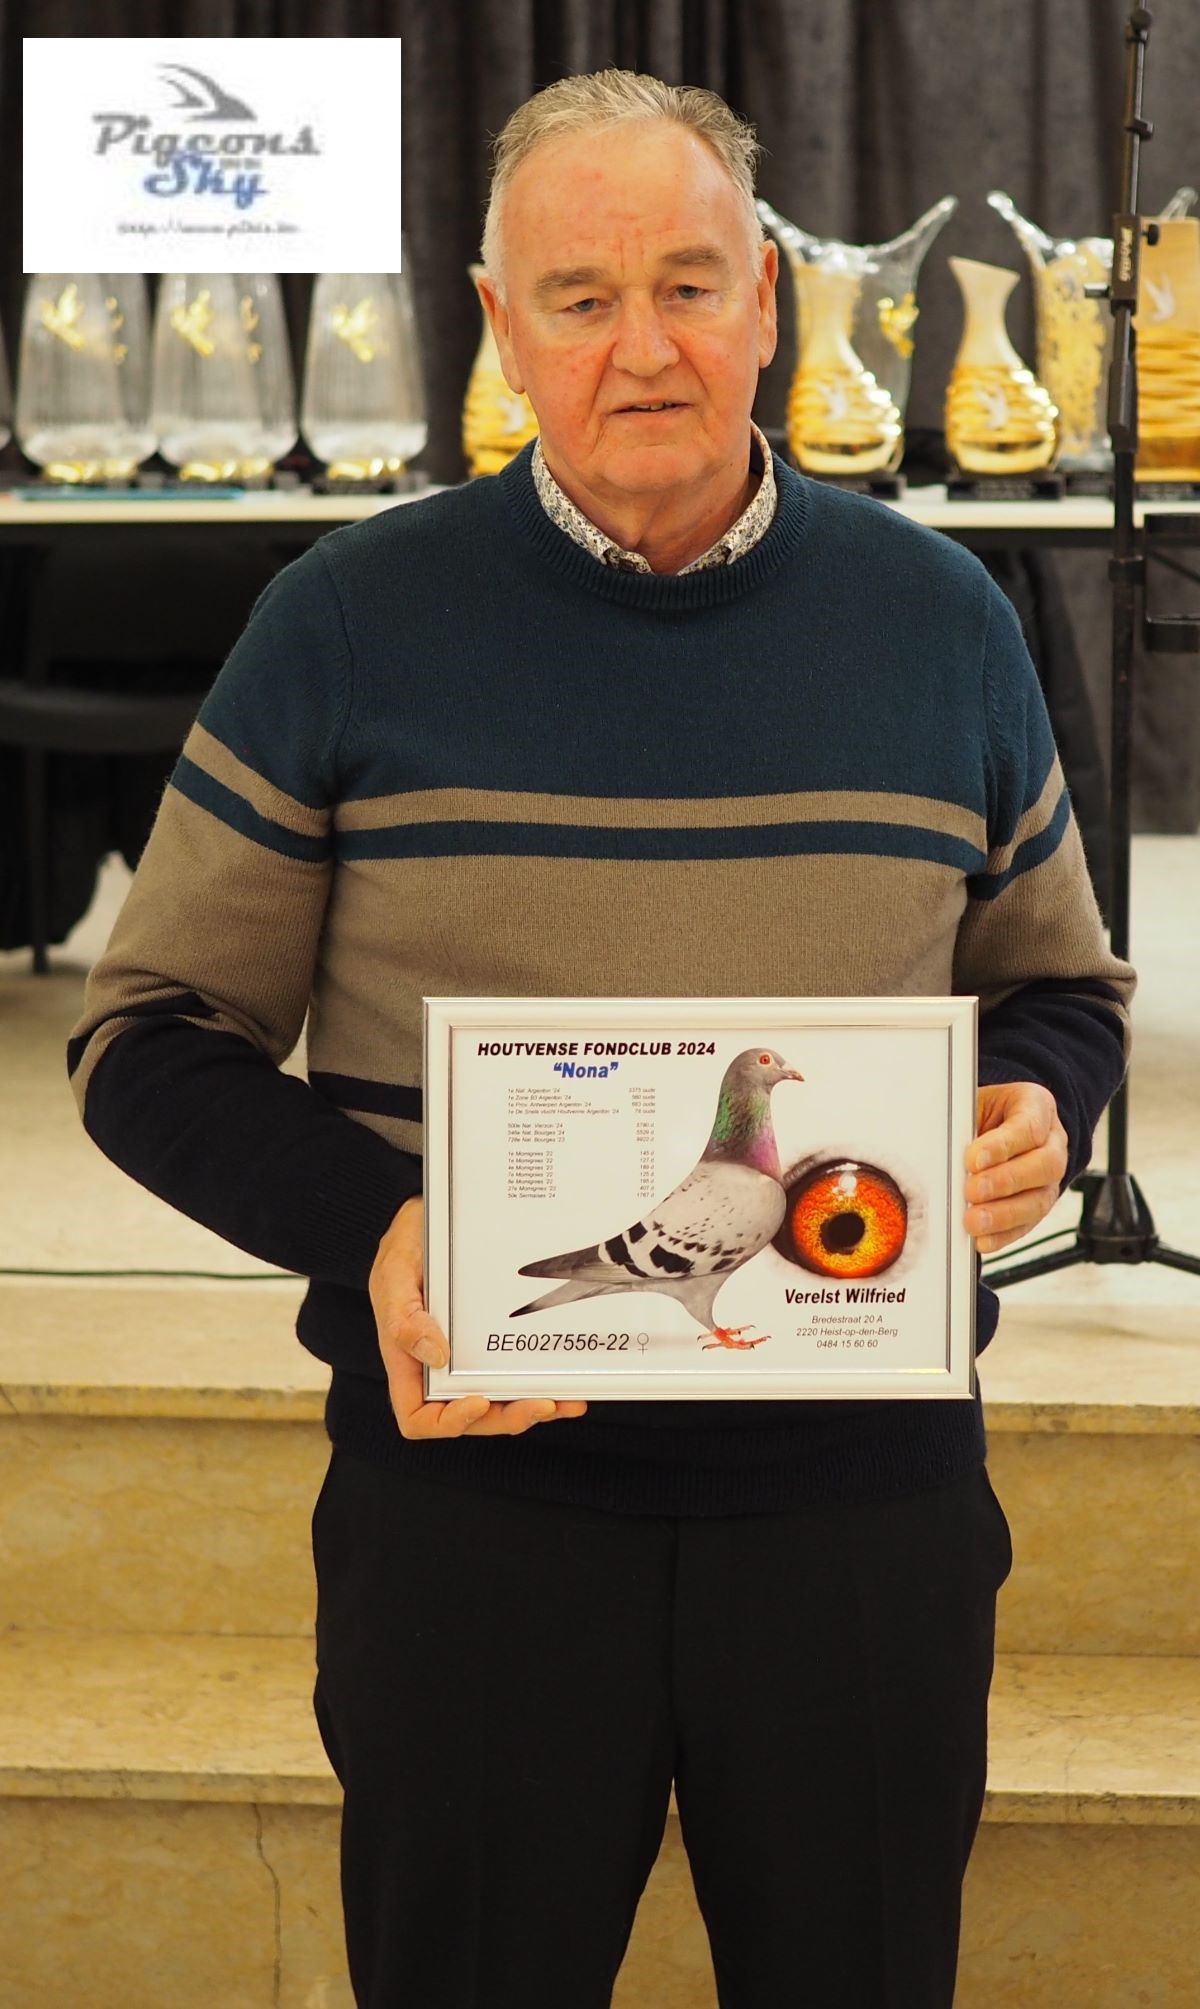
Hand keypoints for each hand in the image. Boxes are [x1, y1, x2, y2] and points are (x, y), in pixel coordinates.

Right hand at [368, 1196, 588, 1437]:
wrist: (429, 1218)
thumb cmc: (405, 1247)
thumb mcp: (394, 1275)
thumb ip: (404, 1317)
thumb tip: (436, 1355)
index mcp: (408, 1362)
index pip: (419, 1418)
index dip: (449, 1422)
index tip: (479, 1401)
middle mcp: (440, 1369)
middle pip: (471, 1418)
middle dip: (508, 1418)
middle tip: (542, 1403)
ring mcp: (469, 1359)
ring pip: (500, 1403)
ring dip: (533, 1408)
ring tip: (567, 1401)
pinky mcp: (492, 1344)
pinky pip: (515, 1375)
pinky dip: (542, 1384)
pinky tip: (568, 1383)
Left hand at [963, 1081, 1068, 1254]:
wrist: (997, 1125)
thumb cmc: (984, 1113)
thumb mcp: (974, 1103)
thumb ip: (964, 1122)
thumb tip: (940, 1148)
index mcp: (1037, 1107)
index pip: (1029, 1127)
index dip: (1002, 1146)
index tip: (972, 1159)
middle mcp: (1052, 1143)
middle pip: (1044, 1166)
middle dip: (1005, 1182)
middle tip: (972, 1190)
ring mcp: (1049, 1178)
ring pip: (1039, 1200)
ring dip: (1004, 1215)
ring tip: (973, 1221)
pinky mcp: (1038, 1206)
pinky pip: (1027, 1226)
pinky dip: (1003, 1236)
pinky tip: (983, 1240)